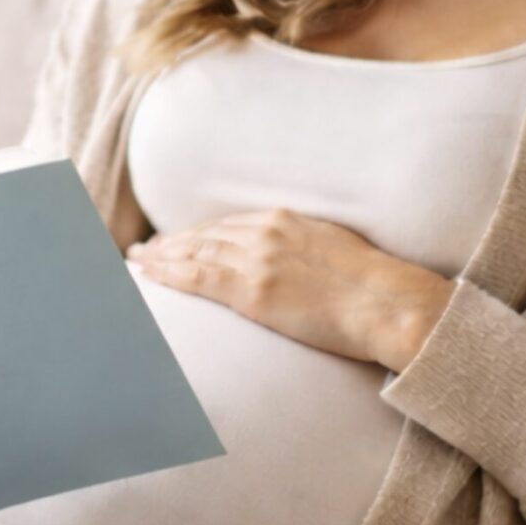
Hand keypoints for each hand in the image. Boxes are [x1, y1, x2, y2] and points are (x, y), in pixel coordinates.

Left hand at [126, 209, 452, 371]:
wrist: (387, 304)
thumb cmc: (373, 288)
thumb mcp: (334, 249)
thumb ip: (303, 249)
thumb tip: (290, 264)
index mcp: (285, 220)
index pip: (227, 225)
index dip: (198, 234)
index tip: (177, 240)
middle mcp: (266, 233)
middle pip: (204, 235)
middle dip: (171, 243)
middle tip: (143, 251)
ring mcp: (257, 260)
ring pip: (194, 253)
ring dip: (161, 257)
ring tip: (138, 263)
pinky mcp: (253, 291)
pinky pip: (198, 278)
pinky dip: (168, 273)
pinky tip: (148, 274)